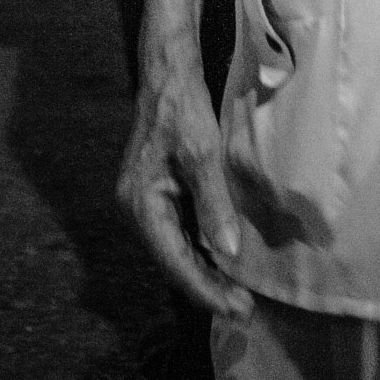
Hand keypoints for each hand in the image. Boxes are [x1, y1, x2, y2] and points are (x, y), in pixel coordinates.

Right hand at [116, 40, 253, 319]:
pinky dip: (199, 248)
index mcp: (140, 204)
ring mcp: (144, 201)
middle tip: (243, 308)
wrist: (168, 71)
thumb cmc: (183, 107)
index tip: (237, 307)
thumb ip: (213, 204)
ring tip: (237, 291)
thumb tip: (227, 252)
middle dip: (206, 285)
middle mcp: (136, 209)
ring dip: (204, 270)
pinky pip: (177, 230)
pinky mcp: (156, 192)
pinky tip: (222, 258)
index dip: (206, 288)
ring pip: (175, 248)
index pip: (174, 262)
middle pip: (173, 261)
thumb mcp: (202, 153)